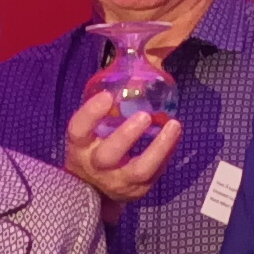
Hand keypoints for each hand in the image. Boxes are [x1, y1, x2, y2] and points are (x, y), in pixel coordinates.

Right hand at [63, 87, 183, 206]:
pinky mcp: (137, 190)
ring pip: (139, 169)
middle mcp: (95, 166)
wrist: (93, 189)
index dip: (91, 113)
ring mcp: (117, 181)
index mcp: (79, 146)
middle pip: (108, 154)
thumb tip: (131, 62)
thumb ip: (104, 108)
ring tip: (174, 126)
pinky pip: (155, 172)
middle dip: (127, 135)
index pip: (78, 130)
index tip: (107, 97)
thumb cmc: (93, 148)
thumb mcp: (89, 131)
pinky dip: (167, 152)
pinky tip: (175, 135)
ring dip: (159, 147)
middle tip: (145, 116)